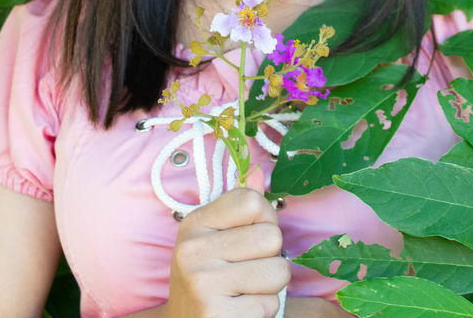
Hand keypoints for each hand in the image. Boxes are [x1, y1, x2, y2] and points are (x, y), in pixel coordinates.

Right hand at [165, 187, 289, 317]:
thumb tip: (257, 171)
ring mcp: (202, 284)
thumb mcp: (215, 237)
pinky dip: (262, 311)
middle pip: (272, 237)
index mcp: (194, 223)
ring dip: (270, 287)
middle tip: (248, 271)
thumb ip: (239, 205)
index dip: (265, 221)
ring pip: (279, 272)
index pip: (253, 201)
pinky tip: (239, 309)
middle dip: (271, 257)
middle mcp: (193, 250)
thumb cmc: (208, 278)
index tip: (249, 239)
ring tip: (245, 291)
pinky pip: (270, 304)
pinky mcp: (217, 315)